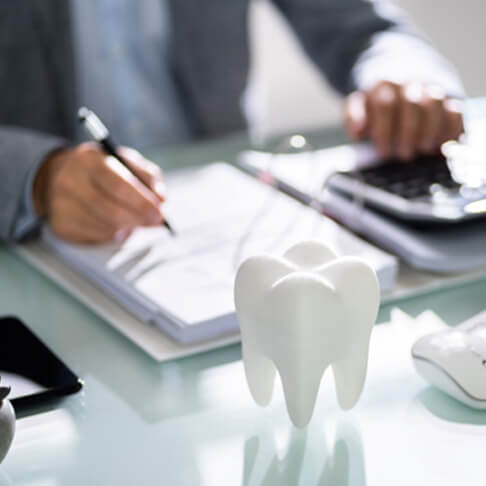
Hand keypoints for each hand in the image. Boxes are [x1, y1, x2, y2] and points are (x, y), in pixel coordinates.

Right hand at [33, 142, 165, 242]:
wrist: (58, 176)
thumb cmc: (102, 169)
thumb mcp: (125, 161)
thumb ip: (148, 176)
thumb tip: (161, 199)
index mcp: (89, 160)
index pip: (119, 186)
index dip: (142, 203)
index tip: (160, 213)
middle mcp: (70, 182)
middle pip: (112, 212)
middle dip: (139, 219)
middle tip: (156, 222)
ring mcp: (61, 205)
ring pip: (107, 227)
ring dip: (128, 227)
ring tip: (133, 218)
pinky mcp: (61, 226)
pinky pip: (98, 237)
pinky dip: (114, 234)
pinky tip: (115, 223)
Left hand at [345, 81, 463, 159]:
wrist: (398, 80)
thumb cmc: (375, 105)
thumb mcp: (358, 108)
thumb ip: (353, 118)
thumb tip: (357, 131)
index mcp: (383, 87)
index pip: (384, 105)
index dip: (384, 131)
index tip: (383, 152)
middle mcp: (408, 84)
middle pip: (412, 104)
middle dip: (408, 133)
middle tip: (404, 155)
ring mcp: (430, 90)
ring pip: (435, 105)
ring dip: (430, 130)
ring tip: (422, 150)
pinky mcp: (449, 100)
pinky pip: (455, 111)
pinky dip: (449, 130)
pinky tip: (440, 147)